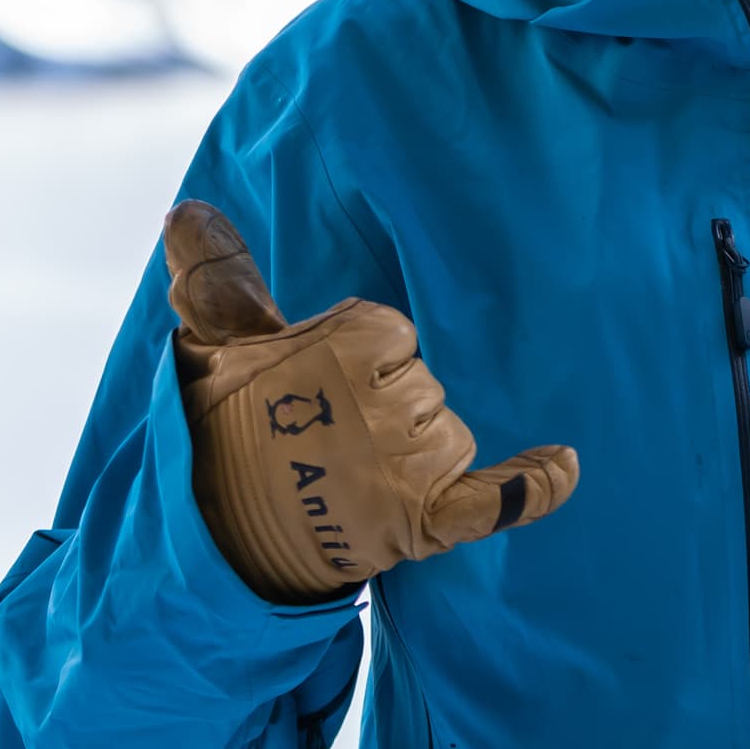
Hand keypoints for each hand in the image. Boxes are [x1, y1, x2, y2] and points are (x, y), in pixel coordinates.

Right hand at [161, 201, 576, 600]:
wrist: (215, 540)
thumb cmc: (221, 429)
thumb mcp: (212, 340)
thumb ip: (217, 272)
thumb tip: (187, 209)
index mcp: (352, 339)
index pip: (393, 335)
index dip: (358, 361)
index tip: (314, 386)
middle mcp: (391, 396)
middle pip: (424, 386)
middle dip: (383, 408)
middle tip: (324, 438)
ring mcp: (412, 462)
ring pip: (449, 437)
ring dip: (415, 455)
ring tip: (349, 475)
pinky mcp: (425, 520)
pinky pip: (495, 499)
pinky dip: (530, 488)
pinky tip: (563, 465)